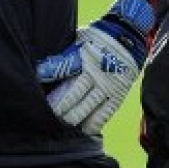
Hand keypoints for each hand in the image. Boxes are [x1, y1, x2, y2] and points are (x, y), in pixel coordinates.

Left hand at [36, 0, 153, 134]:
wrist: (128, 38)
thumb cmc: (98, 38)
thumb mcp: (79, 42)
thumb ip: (63, 59)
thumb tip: (40, 71)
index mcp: (85, 60)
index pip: (64, 78)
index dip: (55, 92)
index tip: (44, 102)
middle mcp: (96, 76)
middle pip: (75, 97)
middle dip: (62, 109)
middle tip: (51, 117)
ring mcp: (108, 86)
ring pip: (89, 107)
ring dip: (76, 117)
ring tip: (64, 125)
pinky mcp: (118, 94)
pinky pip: (106, 112)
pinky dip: (96, 122)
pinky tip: (87, 130)